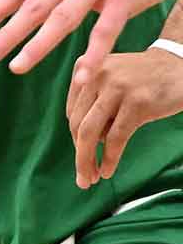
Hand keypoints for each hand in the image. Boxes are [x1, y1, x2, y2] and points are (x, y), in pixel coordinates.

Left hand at [67, 48, 182, 188]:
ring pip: (91, 133)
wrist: (179, 64)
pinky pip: (115, 137)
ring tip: (91, 179)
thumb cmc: (143, 78)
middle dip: (78, 154)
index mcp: (84, 68)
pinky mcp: (137, 103)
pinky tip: (107, 171)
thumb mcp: (110, 79)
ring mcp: (116, 88)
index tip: (82, 156)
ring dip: (87, 160)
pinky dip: (109, 158)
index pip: (72, 113)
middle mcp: (96, 75)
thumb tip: (81, 142)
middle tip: (82, 177)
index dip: (75, 138)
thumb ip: (93, 101)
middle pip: (77, 124)